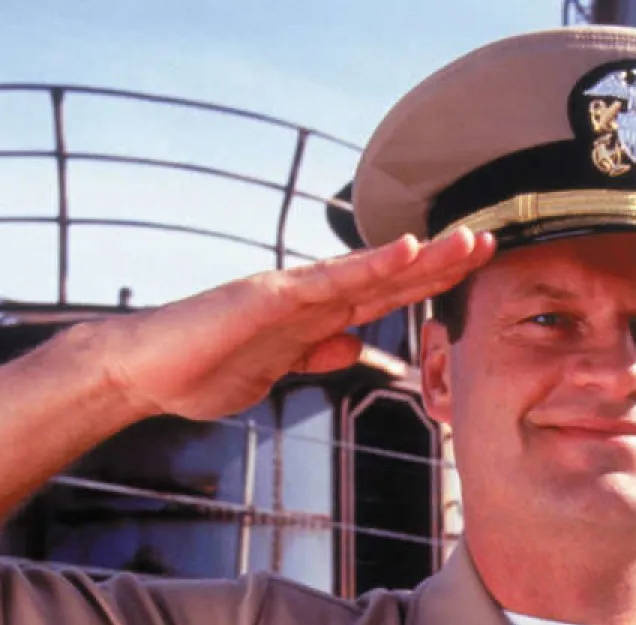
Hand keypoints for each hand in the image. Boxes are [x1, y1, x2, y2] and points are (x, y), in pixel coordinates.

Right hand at [95, 229, 494, 420]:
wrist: (144, 372)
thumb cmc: (202, 367)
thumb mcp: (276, 369)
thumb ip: (315, 353)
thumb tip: (354, 347)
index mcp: (313, 315)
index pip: (383, 295)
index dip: (429, 281)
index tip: (472, 269)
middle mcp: (308, 295)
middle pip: (387, 277)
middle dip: (441, 262)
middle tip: (491, 241)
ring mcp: (290, 293)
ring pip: (368, 272)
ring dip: (420, 257)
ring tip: (465, 240)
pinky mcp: (268, 298)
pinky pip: (328, 282)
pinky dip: (368, 265)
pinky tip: (404, 249)